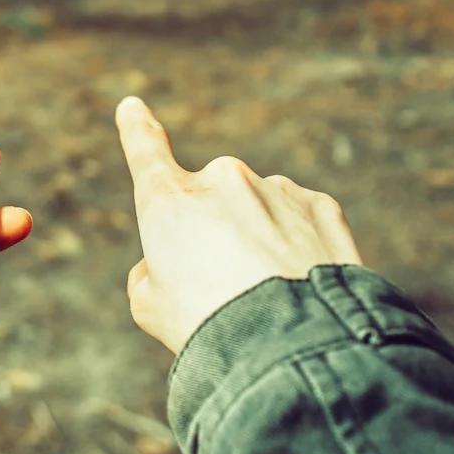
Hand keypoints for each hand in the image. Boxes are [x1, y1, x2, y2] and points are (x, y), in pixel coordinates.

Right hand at [114, 96, 363, 354]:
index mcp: (170, 201)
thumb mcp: (152, 309)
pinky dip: (300, 248)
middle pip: (213, 202)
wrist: (293, 345)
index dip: (137, 129)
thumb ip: (152, 274)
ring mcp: (276, 189)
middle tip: (226, 292)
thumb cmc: (209, 330)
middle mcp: (222, 180)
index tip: (133, 107)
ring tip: (271, 300)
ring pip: (261, 212)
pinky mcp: (321, 207)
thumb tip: (168, 264)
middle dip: (218, 233)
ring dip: (262, 242)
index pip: (145, 151)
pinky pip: (302, 221)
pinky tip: (301, 288)